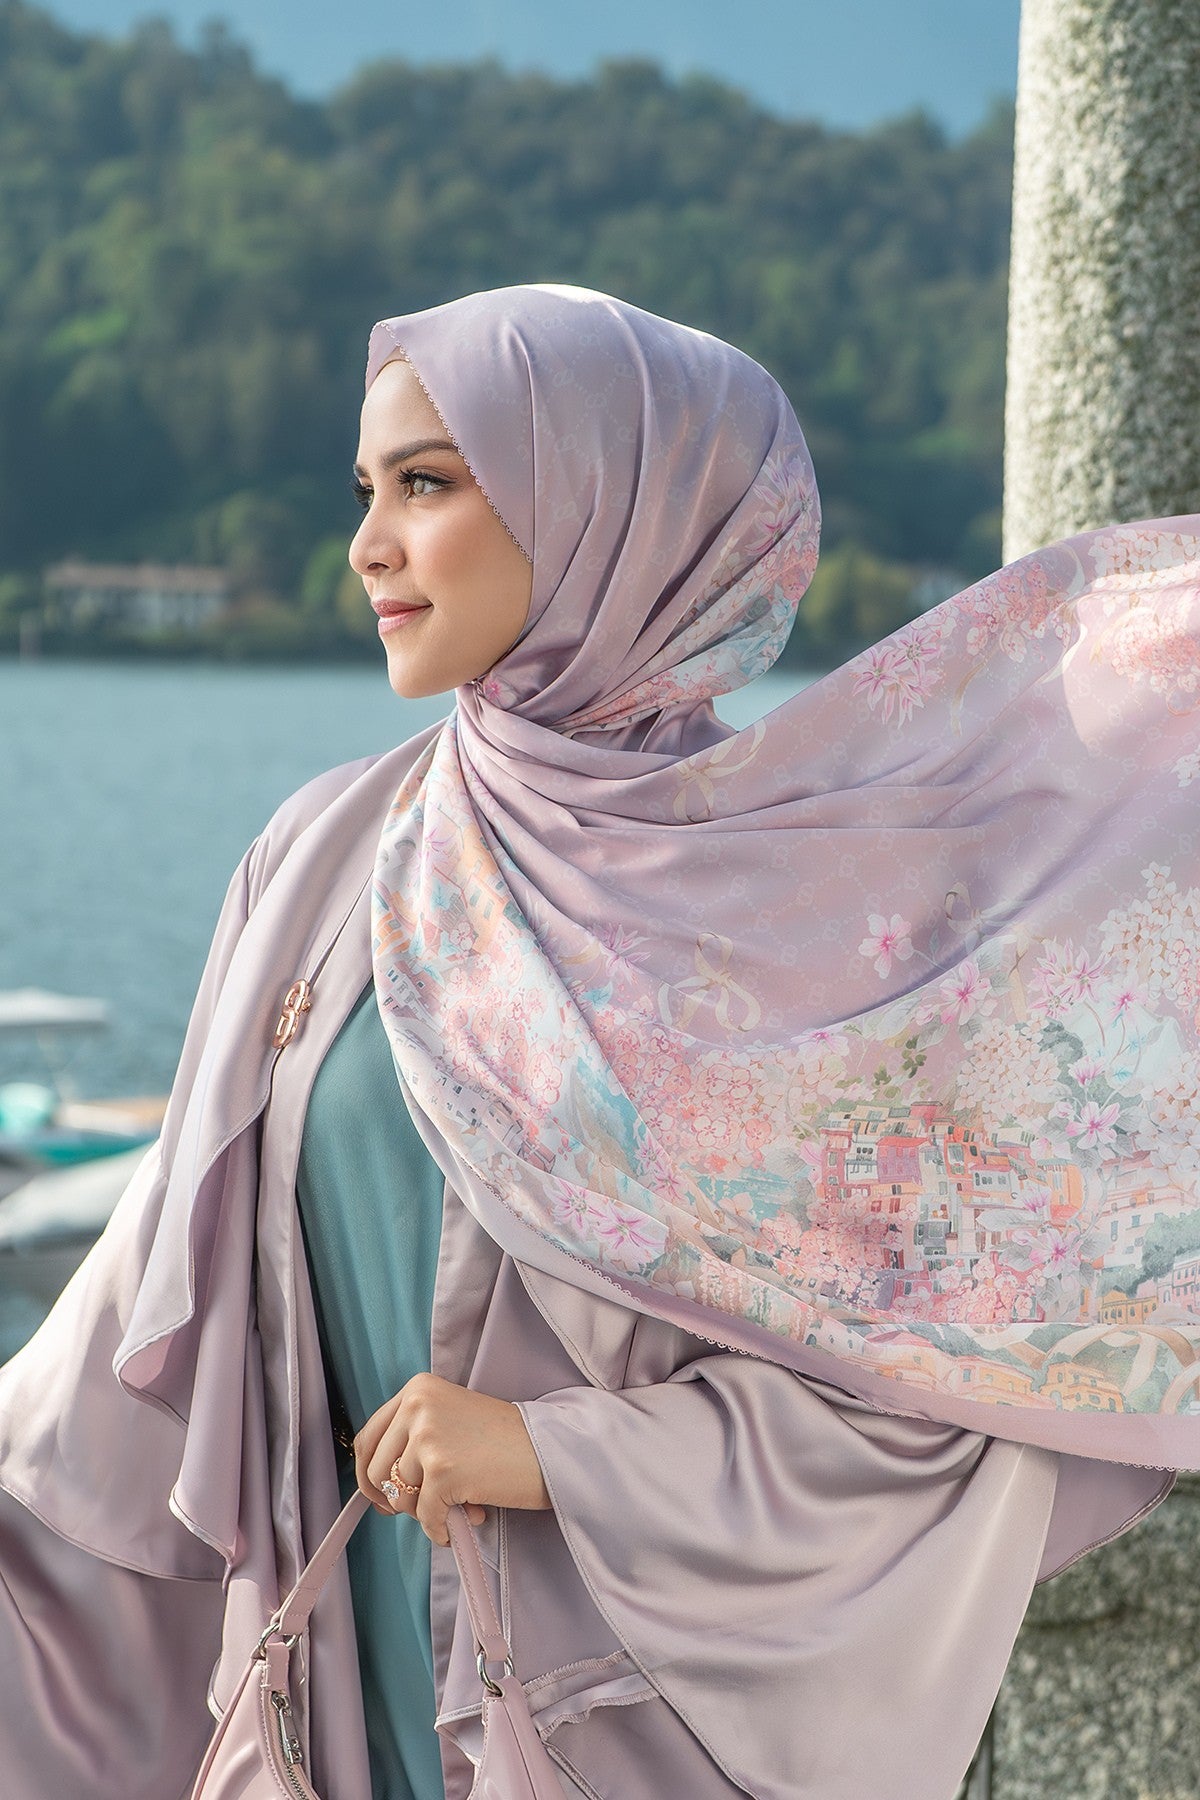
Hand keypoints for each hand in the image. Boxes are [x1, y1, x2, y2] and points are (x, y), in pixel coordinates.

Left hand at [354, 1371, 551, 1545]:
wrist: (550, 1448)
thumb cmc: (504, 1440)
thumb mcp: (449, 1419)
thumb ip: (413, 1438)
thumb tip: (376, 1485)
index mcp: (418, 1389)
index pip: (368, 1438)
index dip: (368, 1475)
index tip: (381, 1497)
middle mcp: (418, 1405)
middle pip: (378, 1471)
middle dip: (398, 1499)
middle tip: (426, 1508)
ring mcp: (429, 1436)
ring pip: (400, 1496)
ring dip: (425, 1512)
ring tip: (460, 1504)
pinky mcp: (442, 1470)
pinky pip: (426, 1516)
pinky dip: (442, 1528)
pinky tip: (467, 1520)